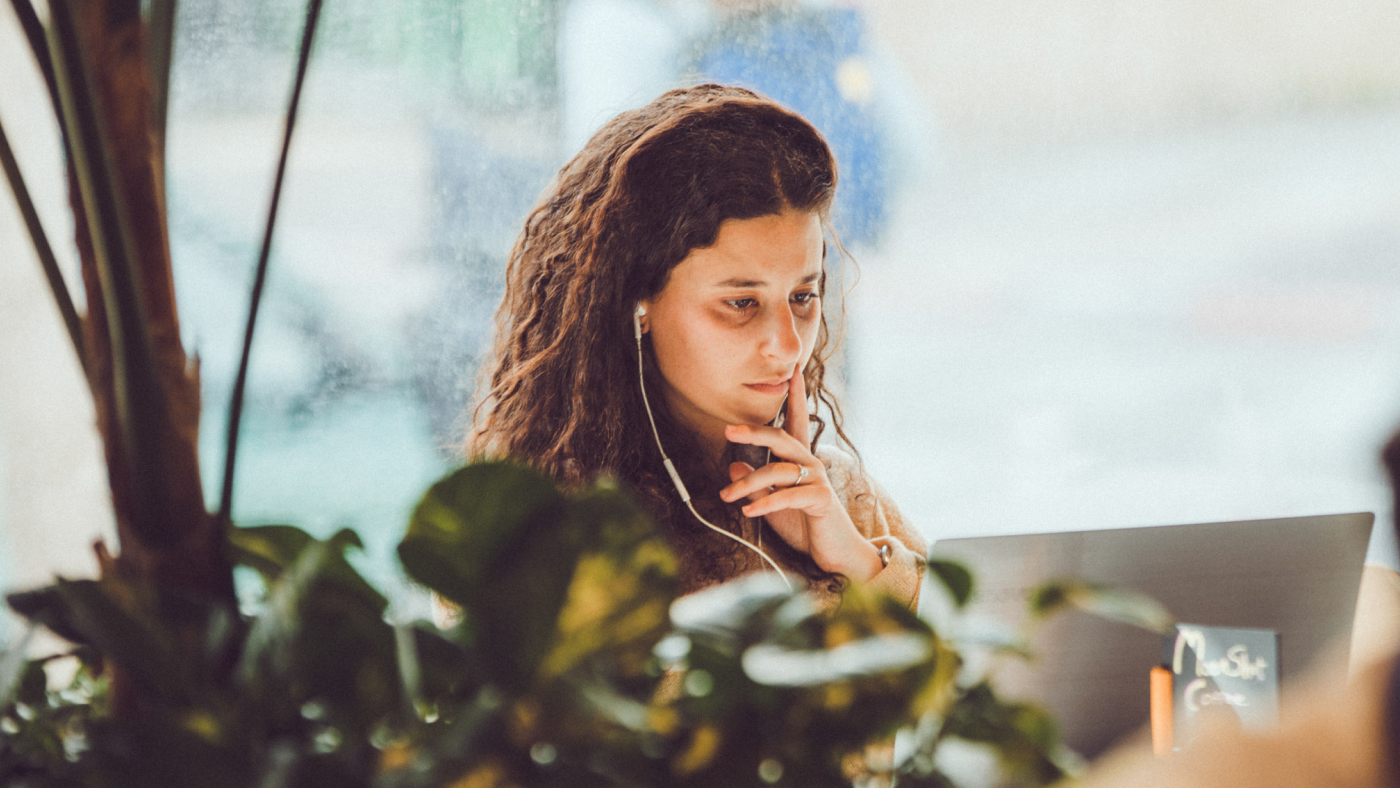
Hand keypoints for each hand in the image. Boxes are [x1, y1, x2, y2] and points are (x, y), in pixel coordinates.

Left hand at [719, 365, 882, 581]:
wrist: (836, 554)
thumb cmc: (805, 527)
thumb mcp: (771, 504)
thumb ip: (755, 486)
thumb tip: (733, 465)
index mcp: (800, 461)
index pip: (795, 422)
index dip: (795, 396)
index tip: (792, 371)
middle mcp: (811, 464)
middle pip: (780, 437)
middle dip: (753, 431)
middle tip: (727, 429)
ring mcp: (817, 480)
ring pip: (776, 470)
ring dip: (747, 484)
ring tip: (726, 496)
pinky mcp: (820, 499)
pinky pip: (787, 495)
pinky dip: (764, 503)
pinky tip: (748, 512)